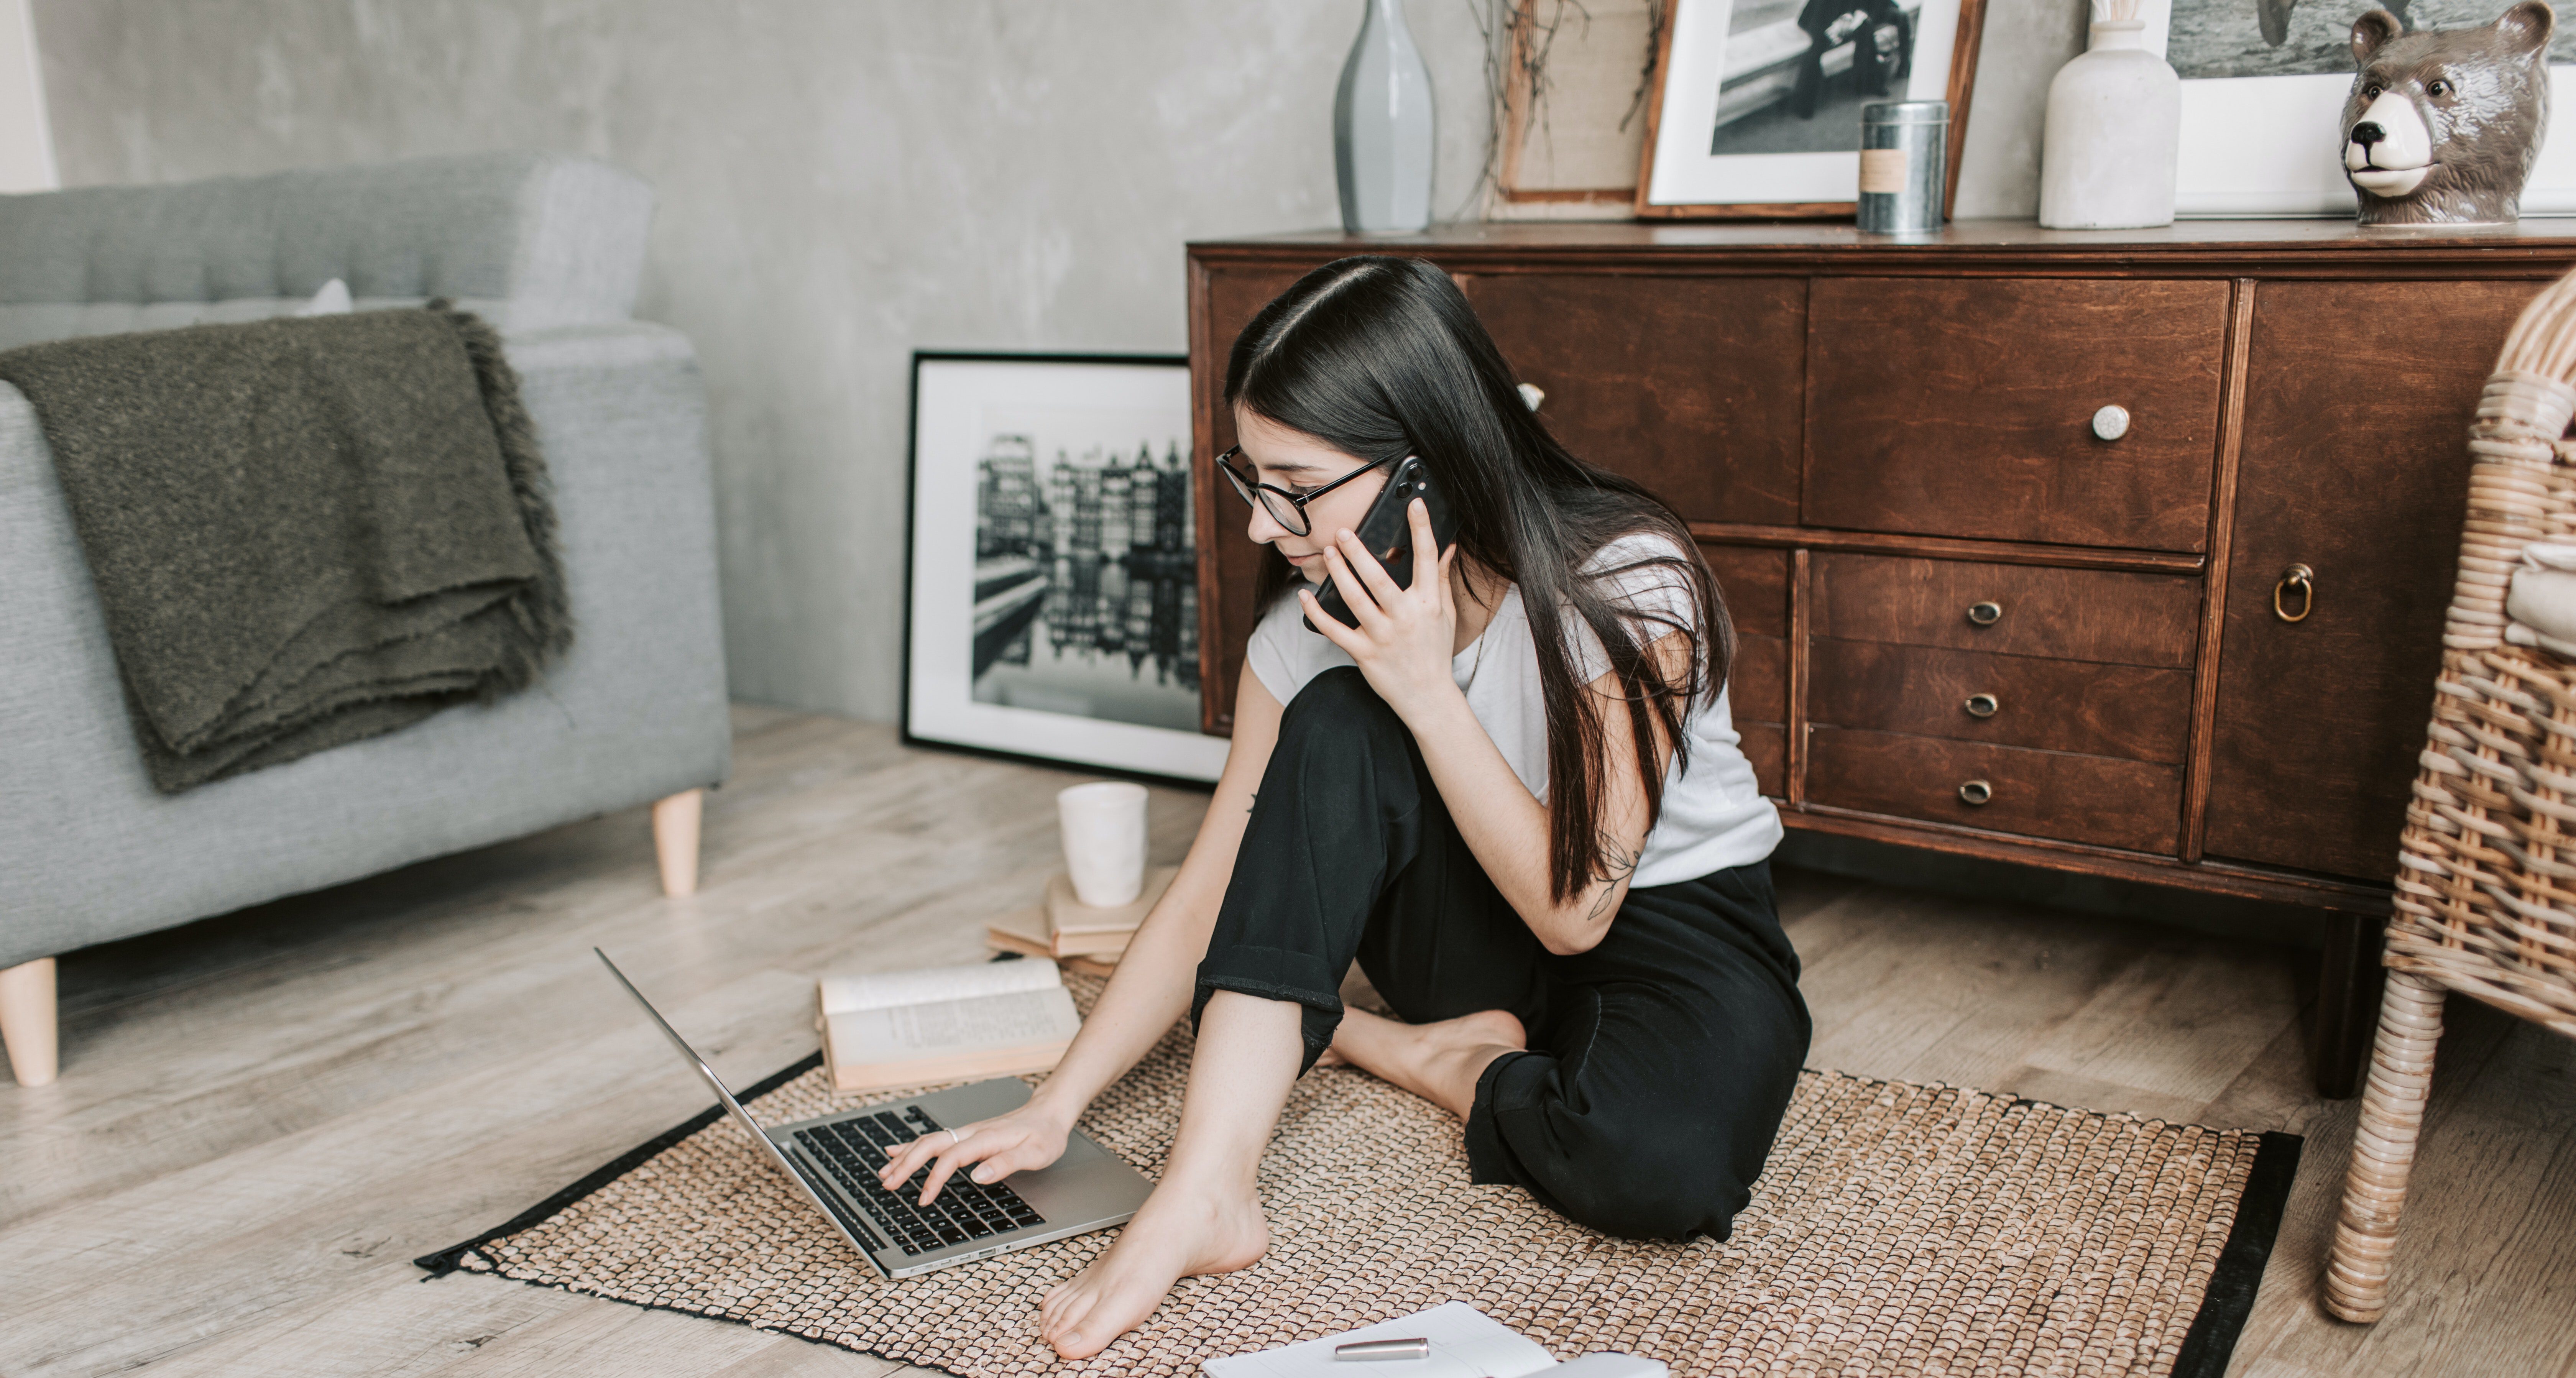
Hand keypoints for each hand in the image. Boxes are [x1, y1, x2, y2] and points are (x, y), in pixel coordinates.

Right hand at [874, 1097, 1072, 1206]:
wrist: (1049, 1112)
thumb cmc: (1045, 1134)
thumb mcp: (1036, 1153)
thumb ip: (1006, 1163)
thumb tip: (977, 1175)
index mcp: (986, 1138)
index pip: (951, 1157)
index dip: (934, 1178)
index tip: (924, 1199)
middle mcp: (972, 1132)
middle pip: (931, 1145)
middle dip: (906, 1164)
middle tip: (887, 1184)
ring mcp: (968, 1132)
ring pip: (929, 1141)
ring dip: (905, 1156)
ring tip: (884, 1172)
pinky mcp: (968, 1135)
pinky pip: (935, 1139)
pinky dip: (913, 1146)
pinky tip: (897, 1150)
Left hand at [1298, 498, 1459, 720]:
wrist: (1428, 697)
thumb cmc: (1434, 652)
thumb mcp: (1445, 614)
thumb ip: (1441, 579)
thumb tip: (1448, 547)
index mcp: (1427, 604)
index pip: (1427, 559)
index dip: (1422, 529)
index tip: (1415, 504)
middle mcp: (1405, 618)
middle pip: (1379, 579)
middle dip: (1359, 553)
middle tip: (1344, 532)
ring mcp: (1383, 637)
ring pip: (1355, 600)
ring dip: (1338, 574)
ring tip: (1329, 552)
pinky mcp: (1364, 654)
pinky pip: (1334, 630)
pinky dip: (1316, 613)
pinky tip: (1304, 596)